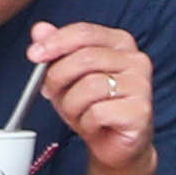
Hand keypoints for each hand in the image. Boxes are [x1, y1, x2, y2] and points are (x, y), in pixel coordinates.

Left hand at [27, 19, 159, 174]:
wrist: (114, 145)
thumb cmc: (93, 106)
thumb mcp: (67, 76)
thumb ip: (55, 50)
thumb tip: (40, 29)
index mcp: (120, 43)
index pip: (84, 32)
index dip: (55, 42)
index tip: (34, 55)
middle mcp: (136, 60)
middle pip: (84, 58)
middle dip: (58, 78)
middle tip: (51, 93)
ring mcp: (141, 85)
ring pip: (89, 86)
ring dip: (71, 105)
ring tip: (78, 112)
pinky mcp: (140, 111)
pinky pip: (97, 112)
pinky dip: (85, 122)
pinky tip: (93, 124)